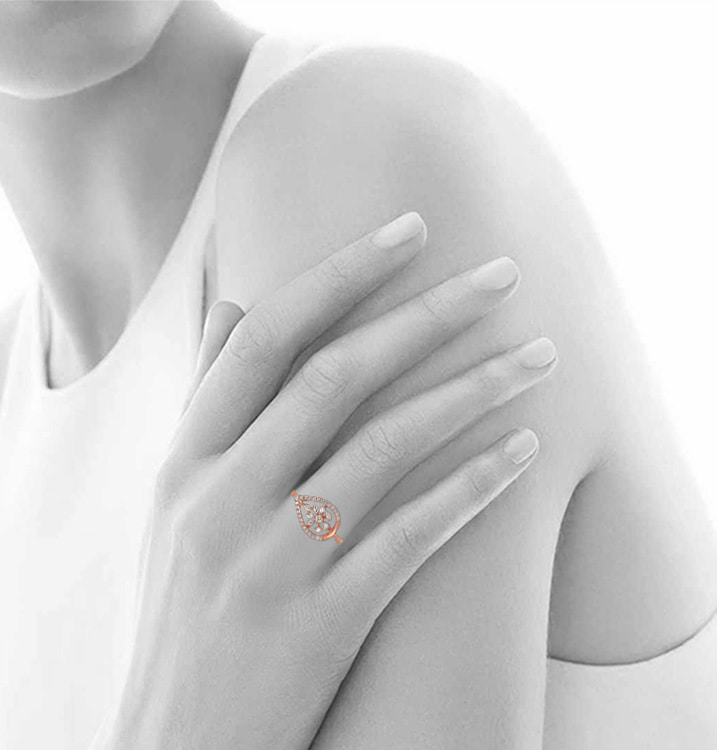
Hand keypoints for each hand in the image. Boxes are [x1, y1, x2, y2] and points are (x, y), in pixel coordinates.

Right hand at [103, 211, 556, 748]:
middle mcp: (224, 498)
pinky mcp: (322, 624)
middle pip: (337, 377)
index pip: (266, 338)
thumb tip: (236, 302)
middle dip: (428, 314)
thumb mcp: (174, 497)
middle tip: (502, 275)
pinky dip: (471, 488)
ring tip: (536, 357)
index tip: (410, 229)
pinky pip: (410, 538)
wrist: (178, 741)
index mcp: (185, 459)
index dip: (342, 273)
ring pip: (386, 447)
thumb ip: (208, 397)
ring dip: (472, 392)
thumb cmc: (184, 609)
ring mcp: (272, 563)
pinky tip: (520, 453)